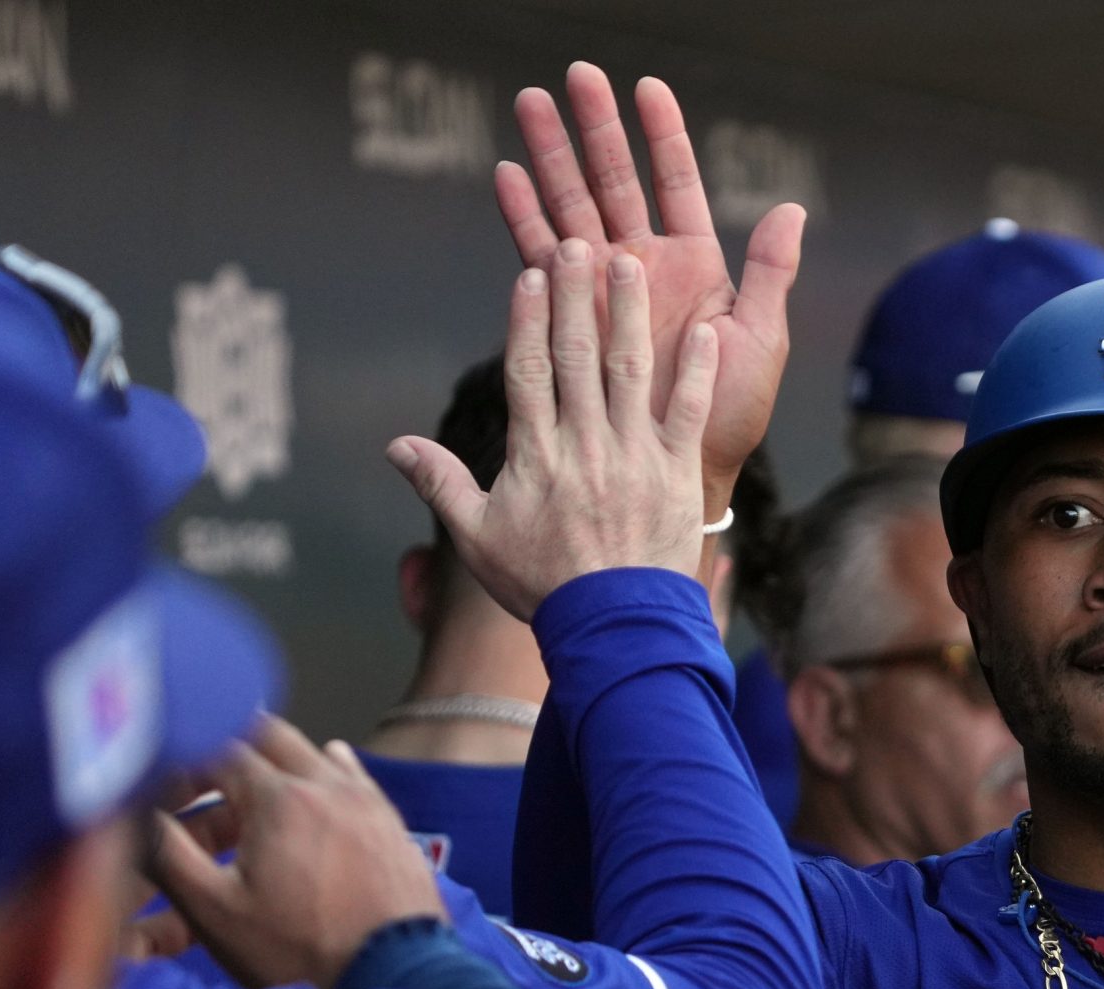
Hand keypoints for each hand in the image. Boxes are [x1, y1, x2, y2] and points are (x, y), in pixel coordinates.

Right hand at [145, 719, 447, 988]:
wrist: (395, 980)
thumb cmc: (301, 952)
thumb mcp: (214, 910)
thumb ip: (168, 853)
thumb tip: (136, 813)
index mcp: (278, 797)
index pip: (219, 747)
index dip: (184, 762)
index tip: (166, 787)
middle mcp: (328, 785)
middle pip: (271, 737)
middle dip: (230, 749)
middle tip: (203, 775)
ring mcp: (368, 802)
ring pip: (315, 755)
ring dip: (277, 764)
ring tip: (251, 792)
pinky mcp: (393, 826)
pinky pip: (355, 780)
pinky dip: (326, 778)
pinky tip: (318, 790)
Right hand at [388, 243, 718, 619]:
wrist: (614, 628)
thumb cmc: (544, 587)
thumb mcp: (479, 539)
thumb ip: (441, 484)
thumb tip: (395, 446)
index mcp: (537, 456)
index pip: (528, 373)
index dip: (527, 320)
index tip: (529, 274)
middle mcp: (585, 446)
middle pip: (577, 357)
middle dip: (576, 296)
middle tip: (577, 244)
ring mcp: (635, 457)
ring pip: (630, 372)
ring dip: (630, 315)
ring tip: (631, 263)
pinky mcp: (678, 475)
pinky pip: (687, 414)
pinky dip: (698, 374)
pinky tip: (708, 334)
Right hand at [497, 64, 802, 496]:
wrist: (685, 471)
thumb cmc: (731, 415)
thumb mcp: (760, 341)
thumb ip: (771, 273)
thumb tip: (793, 208)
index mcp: (694, 266)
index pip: (675, 182)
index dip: (662, 135)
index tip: (646, 87)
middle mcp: (645, 267)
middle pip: (615, 181)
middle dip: (594, 129)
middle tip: (574, 74)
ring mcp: (604, 289)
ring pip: (573, 206)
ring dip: (550, 156)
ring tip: (528, 102)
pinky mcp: (568, 318)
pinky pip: (541, 258)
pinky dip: (524, 217)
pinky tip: (508, 175)